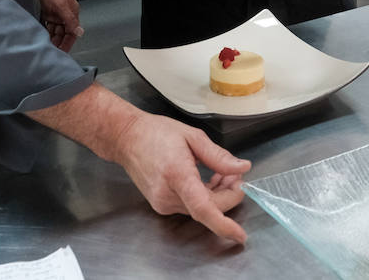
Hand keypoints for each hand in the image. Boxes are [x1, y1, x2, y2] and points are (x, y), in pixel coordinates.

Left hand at [33, 0, 83, 51]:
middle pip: (63, 33)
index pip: (72, 32)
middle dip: (58, 43)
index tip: (61, 52)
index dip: (67, 43)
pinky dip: (45, 32)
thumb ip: (69, 19)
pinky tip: (40, 38)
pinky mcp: (46, 13)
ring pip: (55, 31)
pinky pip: (47, 26)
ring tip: (45, 47)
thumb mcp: (60, 3)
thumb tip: (79, 32)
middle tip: (51, 52)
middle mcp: (64, 14)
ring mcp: (55, 14)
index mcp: (72, 12)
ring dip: (51, 39)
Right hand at [114, 111, 250, 243]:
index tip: (239, 234)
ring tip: (222, 173)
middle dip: (229, 195)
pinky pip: (190, 206)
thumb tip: (241, 168)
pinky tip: (208, 180)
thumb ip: (219, 156)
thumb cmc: (156, 133)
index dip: (224, 224)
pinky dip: (204, 196)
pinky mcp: (161, 205)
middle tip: (237, 175)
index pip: (203, 209)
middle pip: (208, 209)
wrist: (127, 139)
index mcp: (177, 175)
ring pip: (201, 209)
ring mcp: (163, 203)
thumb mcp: (193, 136)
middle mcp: (168, 195)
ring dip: (217, 195)